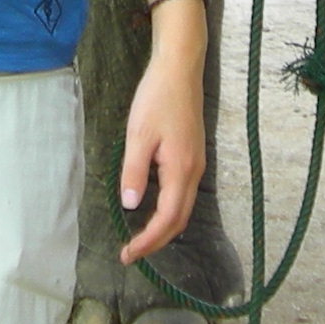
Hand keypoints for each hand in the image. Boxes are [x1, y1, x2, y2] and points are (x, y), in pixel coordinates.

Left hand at [116, 16, 206, 265]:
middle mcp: (194, 171)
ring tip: (140, 237)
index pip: (167, 219)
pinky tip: (153, 207)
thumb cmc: (157, 97)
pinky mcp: (193, 155)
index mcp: (181, 170)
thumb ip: (134, 172)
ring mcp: (197, 163)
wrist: (180, 68)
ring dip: (164, 227)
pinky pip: (183, 193)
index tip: (128, 255)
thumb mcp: (139, 135)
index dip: (148, 241)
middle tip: (131, 253)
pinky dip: (170, 209)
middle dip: (157, 241)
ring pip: (183, 208)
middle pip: (179, 219)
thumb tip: (131, 206)